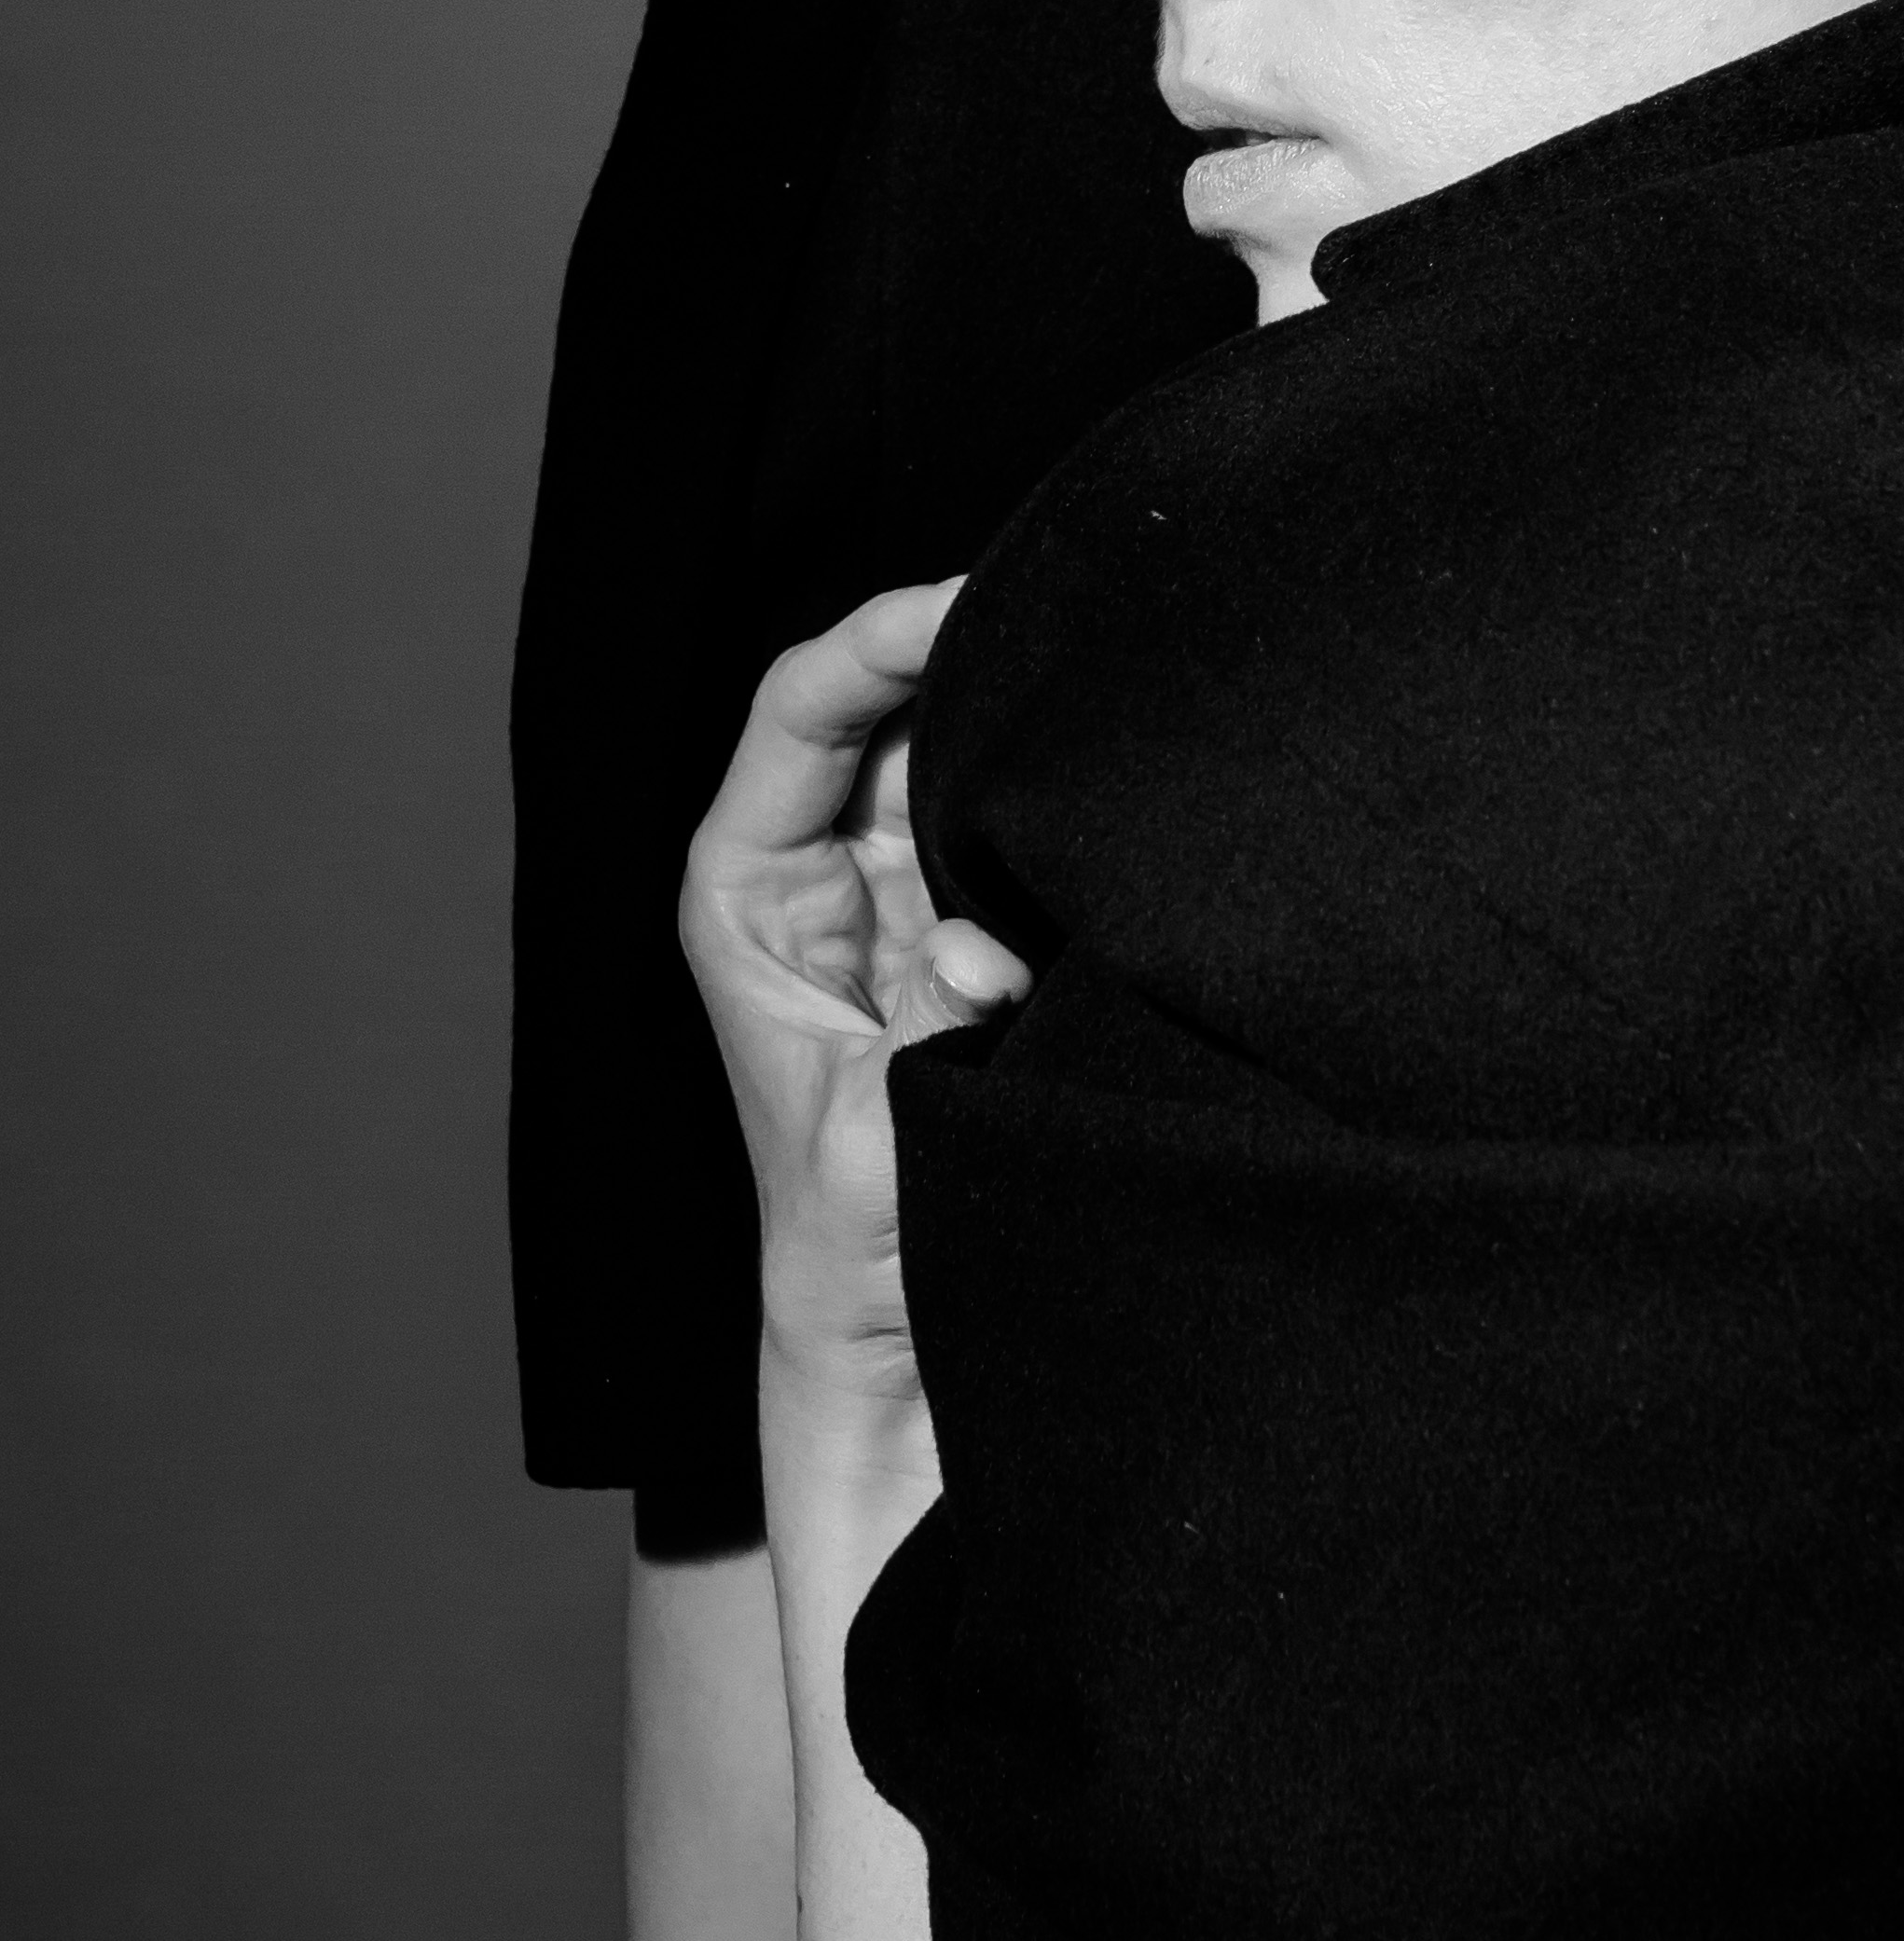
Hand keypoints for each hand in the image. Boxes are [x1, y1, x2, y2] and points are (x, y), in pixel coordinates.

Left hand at [679, 585, 1030, 1406]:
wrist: (897, 1343)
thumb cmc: (845, 1255)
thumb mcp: (868, 1152)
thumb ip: (923, 1040)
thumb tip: (977, 949)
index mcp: (745, 895)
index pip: (796, 713)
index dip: (873, 639)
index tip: (962, 601)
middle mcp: (818, 870)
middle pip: (885, 702)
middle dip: (965, 644)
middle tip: (1069, 598)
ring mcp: (903, 890)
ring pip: (956, 748)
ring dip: (1020, 712)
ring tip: (1105, 655)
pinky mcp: (977, 925)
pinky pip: (1015, 819)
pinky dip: (1061, 784)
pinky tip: (1120, 750)